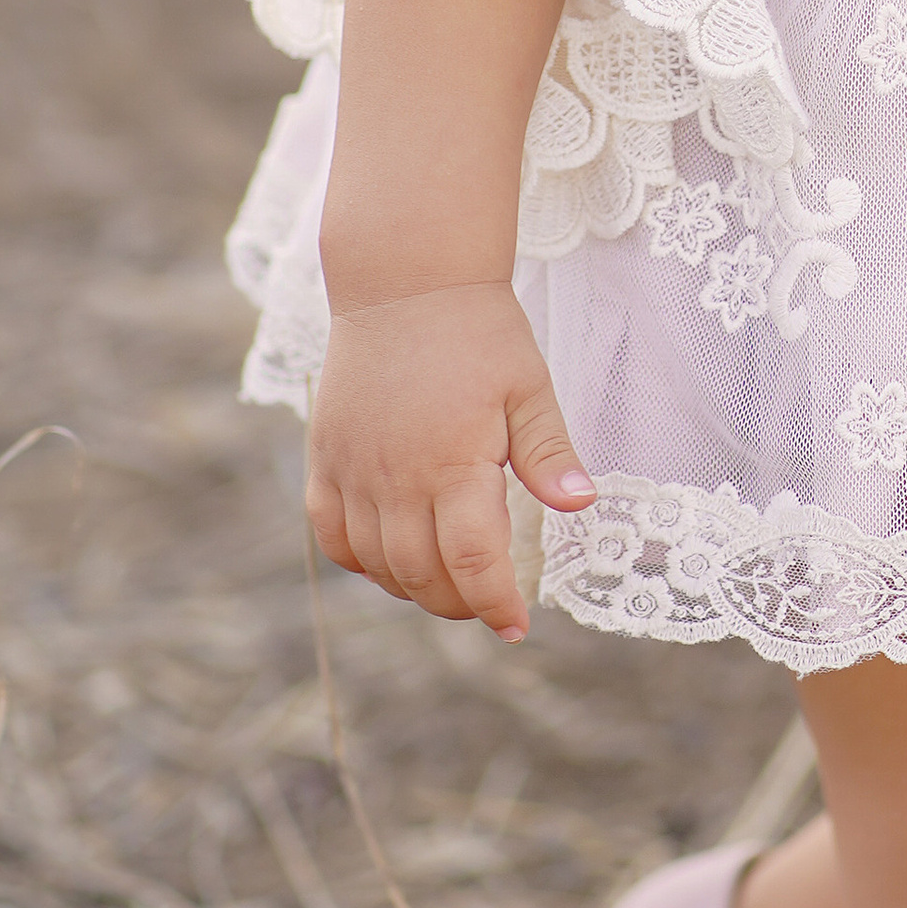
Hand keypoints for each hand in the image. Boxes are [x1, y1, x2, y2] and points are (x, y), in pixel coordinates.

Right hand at [307, 280, 593, 643]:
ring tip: (450, 584)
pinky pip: (331, 535)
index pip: (473, 562)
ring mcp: (352, 470)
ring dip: (414, 588)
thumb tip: (581, 505)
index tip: (517, 625)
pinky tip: (392, 560)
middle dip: (461, 603)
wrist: (405, 282)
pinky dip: (361, 561)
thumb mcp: (529, 387)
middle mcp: (395, 477)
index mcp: (453, 463)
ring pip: (376, 564)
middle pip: (422, 576)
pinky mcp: (325, 457)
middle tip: (490, 602)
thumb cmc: (479, 332)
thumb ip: (549, 453)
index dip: (496, 603)